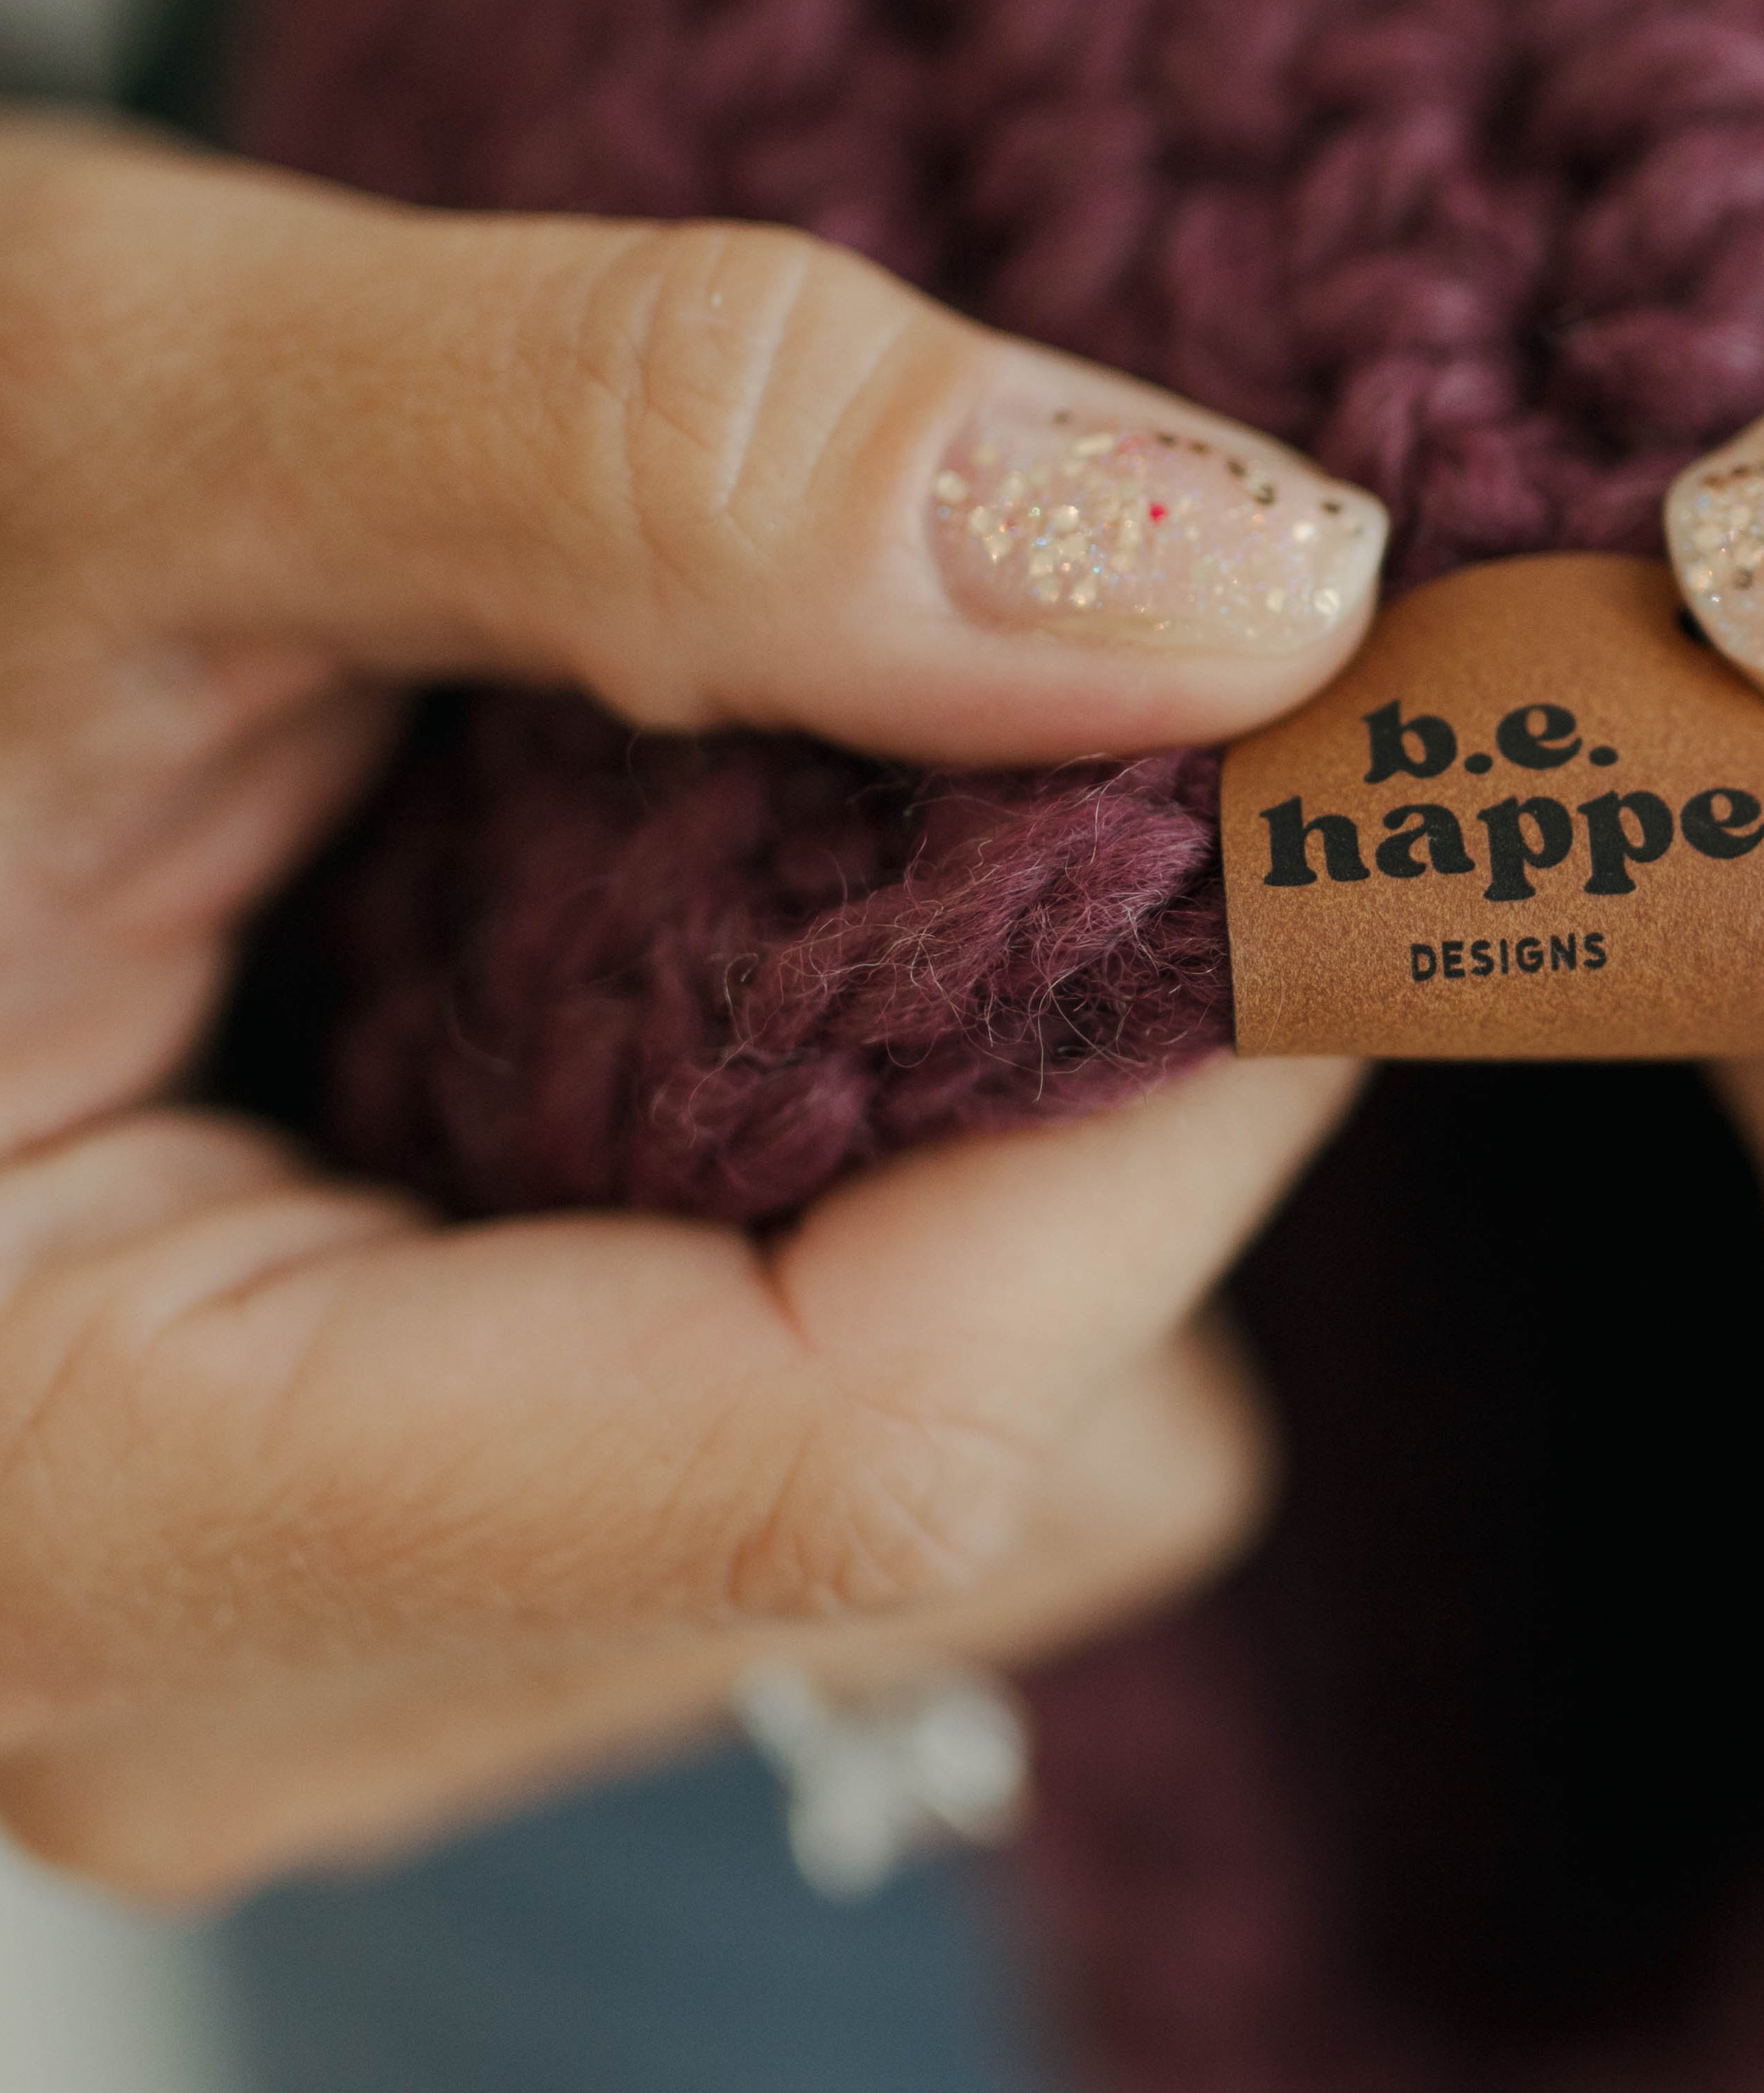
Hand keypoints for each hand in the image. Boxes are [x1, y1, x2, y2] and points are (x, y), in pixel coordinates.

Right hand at [0, 115, 1381, 1899]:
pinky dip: (872, 1207)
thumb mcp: (120, 406)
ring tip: (834, 867)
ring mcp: (299, 1666)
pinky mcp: (378, 1578)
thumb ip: (657, 461)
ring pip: (930, 1505)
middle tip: (1093, 785)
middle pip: (948, 1497)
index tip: (1311, 804)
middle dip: (1089, 1128)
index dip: (1172, 1112)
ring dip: (985, 1159)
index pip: (863, 1436)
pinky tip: (733, 987)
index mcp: (74, 1503)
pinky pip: (811, 1456)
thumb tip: (1237, 587)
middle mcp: (191, 1686)